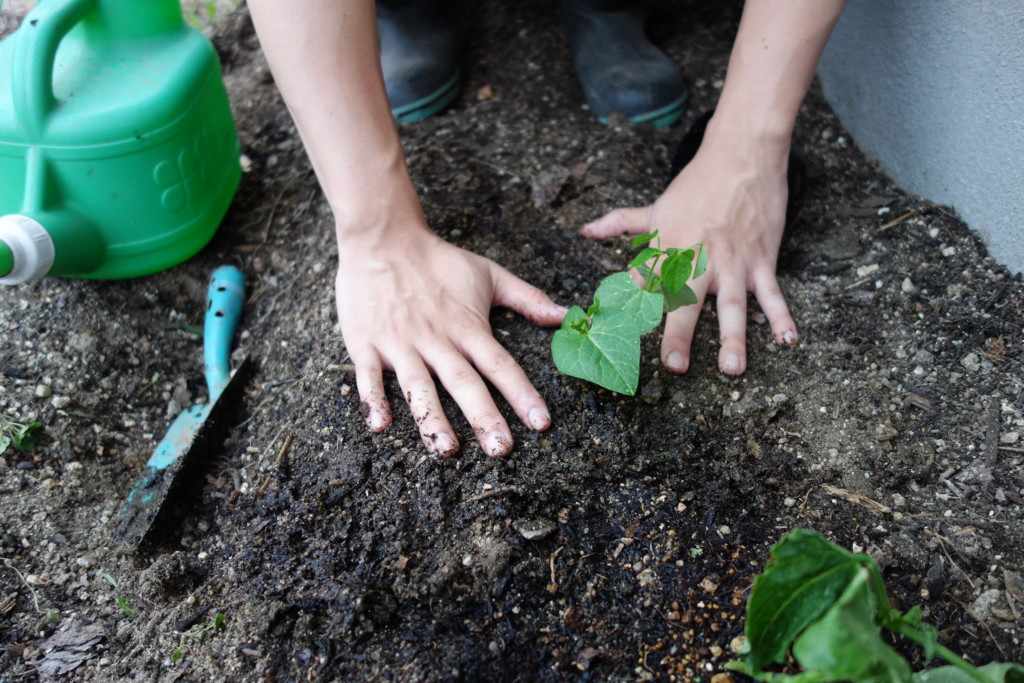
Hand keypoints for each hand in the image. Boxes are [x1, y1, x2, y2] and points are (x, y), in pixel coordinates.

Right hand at [335, 230, 564, 456]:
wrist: (383, 237)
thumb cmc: (438, 260)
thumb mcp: (489, 274)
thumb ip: (527, 298)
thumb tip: (564, 315)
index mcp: (467, 326)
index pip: (500, 364)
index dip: (522, 393)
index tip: (541, 423)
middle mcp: (436, 339)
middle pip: (464, 382)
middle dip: (483, 417)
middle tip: (501, 449)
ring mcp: (400, 343)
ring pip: (418, 386)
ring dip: (432, 418)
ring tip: (446, 449)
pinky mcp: (367, 343)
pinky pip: (369, 376)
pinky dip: (373, 400)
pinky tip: (381, 426)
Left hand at [580, 123, 797, 375]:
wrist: (741, 156)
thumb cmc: (696, 184)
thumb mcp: (655, 207)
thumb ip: (620, 223)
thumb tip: (585, 230)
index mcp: (669, 249)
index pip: (646, 285)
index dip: (634, 311)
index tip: (623, 342)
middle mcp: (699, 260)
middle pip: (687, 302)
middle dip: (680, 334)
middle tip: (675, 366)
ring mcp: (733, 262)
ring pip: (732, 305)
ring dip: (733, 337)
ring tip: (733, 368)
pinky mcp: (762, 260)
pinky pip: (773, 294)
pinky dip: (782, 316)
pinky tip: (788, 340)